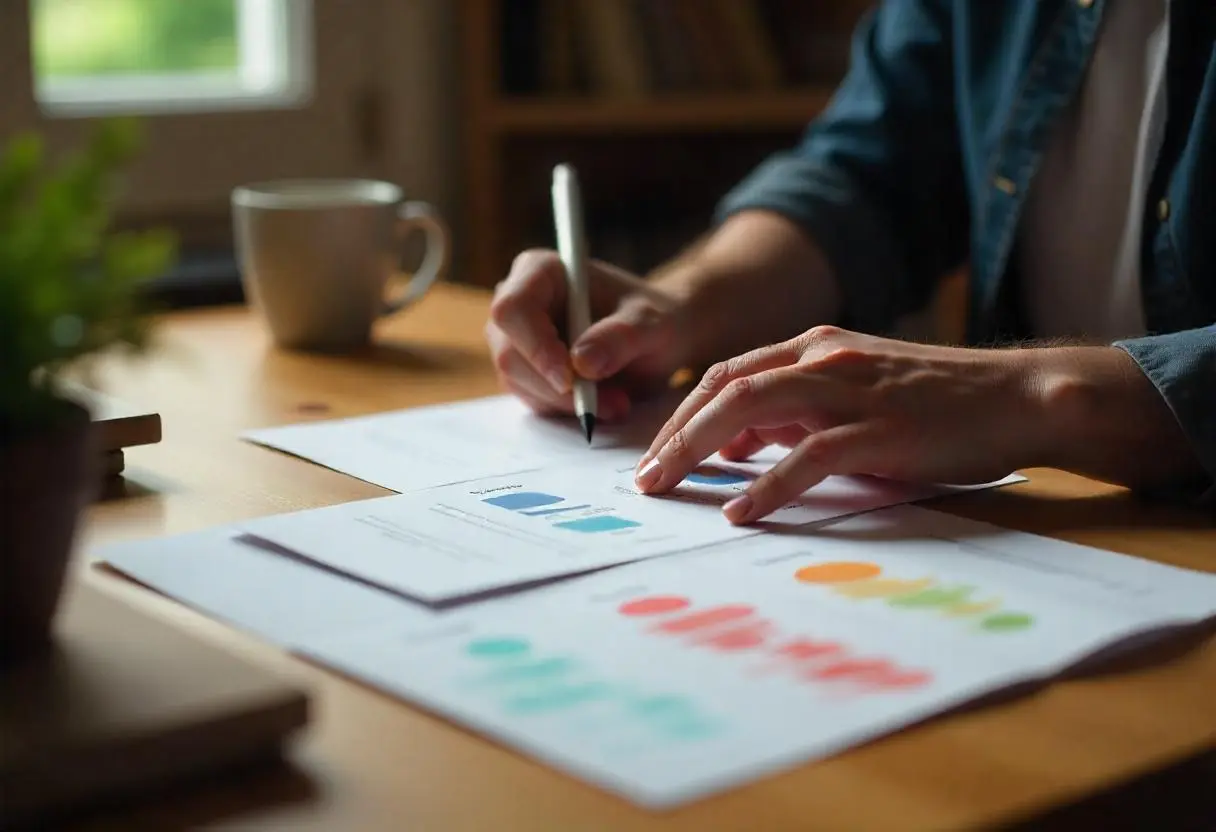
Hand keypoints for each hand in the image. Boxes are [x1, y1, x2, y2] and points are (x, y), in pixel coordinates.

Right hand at [486, 249, 682, 419]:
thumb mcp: (651, 325)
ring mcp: (517, 340)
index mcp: (540, 271)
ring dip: (568, 403)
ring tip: (618, 401)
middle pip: (509, 353)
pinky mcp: (525, 372)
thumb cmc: (654, 318)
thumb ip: (620, 337)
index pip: (513, 309)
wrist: (656, 338)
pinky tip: (603, 403)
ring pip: (519, 383)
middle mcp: (518, 303)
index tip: (569, 380)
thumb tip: (582, 364)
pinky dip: (568, 410)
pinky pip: (532, 400)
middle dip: (558, 388)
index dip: (534, 346)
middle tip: (613, 403)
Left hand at [634, 326, 1046, 523]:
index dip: (681, 413)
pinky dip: (768, 485)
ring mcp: (850, 390)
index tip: (654, 453)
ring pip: (752, 408)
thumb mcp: (852, 395)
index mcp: (814, 346)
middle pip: (724, 388)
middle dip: (674, 433)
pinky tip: (740, 511)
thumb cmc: (934, 403)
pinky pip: (809, 456)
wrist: (1015, 396)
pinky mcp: (880, 429)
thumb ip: (796, 412)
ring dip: (699, 449)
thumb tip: (737, 445)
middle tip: (644, 478)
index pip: (726, 374)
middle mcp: (823, 357)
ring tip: (666, 487)